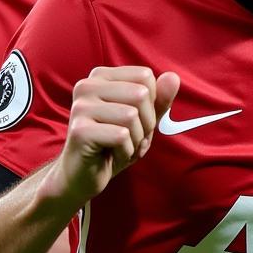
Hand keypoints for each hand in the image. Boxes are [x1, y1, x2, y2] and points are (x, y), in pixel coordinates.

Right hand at [46, 66, 179, 207]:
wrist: (82, 176)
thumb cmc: (114, 143)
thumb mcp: (143, 120)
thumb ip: (159, 99)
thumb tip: (173, 77)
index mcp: (100, 76)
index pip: (145, 76)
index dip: (150, 103)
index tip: (133, 120)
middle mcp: (86, 86)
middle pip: (140, 94)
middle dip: (145, 123)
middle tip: (127, 137)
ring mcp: (80, 107)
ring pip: (131, 116)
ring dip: (135, 139)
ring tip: (118, 146)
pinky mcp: (80, 131)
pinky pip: (121, 137)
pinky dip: (125, 152)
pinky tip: (110, 155)